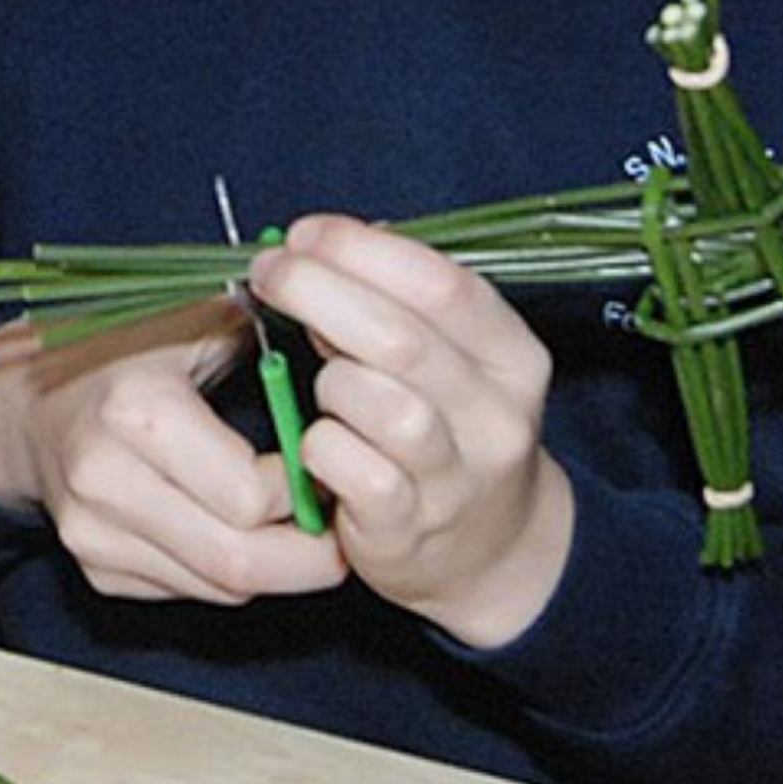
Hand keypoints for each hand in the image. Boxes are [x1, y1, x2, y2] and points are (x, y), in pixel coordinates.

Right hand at [0, 299, 345, 604]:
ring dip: (278, 571)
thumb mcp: (197, 319)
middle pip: (237, 562)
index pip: (250, 497)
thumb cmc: (130, 350)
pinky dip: (233, 573)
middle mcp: (106, 483)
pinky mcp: (96, 568)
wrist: (31, 400)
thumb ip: (270, 336)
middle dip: (309, 559)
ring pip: (219, 588)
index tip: (336, 472)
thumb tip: (356, 363)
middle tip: (349, 534)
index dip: (306, 492)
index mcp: (137, 413)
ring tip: (312, 531)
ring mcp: (94, 535)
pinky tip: (253, 535)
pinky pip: (190, 590)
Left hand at [251, 217, 575, 648]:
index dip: (360, 250)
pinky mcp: (409, 529)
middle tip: (269, 273)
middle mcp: (496, 416)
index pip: (441, 284)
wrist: (491, 548)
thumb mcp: (456, 360)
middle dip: (318, 291)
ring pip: (376, 404)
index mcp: (513, 357)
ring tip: (322, 380)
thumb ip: (407, 302)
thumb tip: (332, 241)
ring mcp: (456, 477)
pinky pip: (349, 470)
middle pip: (399, 338)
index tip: (304, 234)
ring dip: (330, 378)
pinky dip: (320, 446)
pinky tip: (318, 443)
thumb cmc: (453, 432)